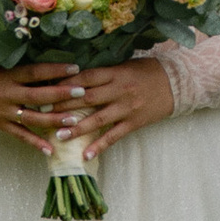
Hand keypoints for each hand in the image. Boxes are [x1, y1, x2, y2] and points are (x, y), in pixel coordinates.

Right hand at [0, 58, 82, 155]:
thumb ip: (15, 64)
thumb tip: (41, 61)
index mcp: (7, 75)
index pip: (36, 72)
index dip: (56, 70)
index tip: (75, 67)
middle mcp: (7, 94)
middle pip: (40, 95)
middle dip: (62, 95)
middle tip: (82, 92)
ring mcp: (4, 111)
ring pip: (33, 118)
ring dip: (55, 120)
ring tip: (74, 121)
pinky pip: (20, 135)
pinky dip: (35, 143)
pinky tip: (50, 149)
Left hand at [56, 59, 176, 158]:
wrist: (176, 83)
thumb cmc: (147, 71)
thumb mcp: (124, 65)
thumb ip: (103, 73)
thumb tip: (75, 78)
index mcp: (115, 73)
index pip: (86, 78)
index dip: (66, 83)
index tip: (47, 88)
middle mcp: (119, 90)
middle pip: (87, 98)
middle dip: (64, 105)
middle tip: (43, 112)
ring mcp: (127, 108)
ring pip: (98, 119)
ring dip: (77, 128)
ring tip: (59, 135)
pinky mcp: (134, 123)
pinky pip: (114, 136)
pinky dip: (100, 146)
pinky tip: (86, 155)